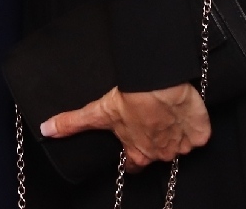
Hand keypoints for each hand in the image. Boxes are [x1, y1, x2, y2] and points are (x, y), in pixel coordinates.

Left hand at [41, 84, 209, 170]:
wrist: (158, 81)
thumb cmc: (130, 96)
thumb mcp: (97, 111)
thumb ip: (72, 123)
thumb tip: (45, 129)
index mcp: (138, 153)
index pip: (133, 164)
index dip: (131, 154)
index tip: (131, 141)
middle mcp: (160, 154)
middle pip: (157, 152)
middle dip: (154, 139)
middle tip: (150, 118)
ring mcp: (182, 147)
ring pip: (179, 144)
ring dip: (174, 131)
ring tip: (166, 110)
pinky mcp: (200, 135)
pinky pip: (199, 134)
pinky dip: (195, 125)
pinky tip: (185, 110)